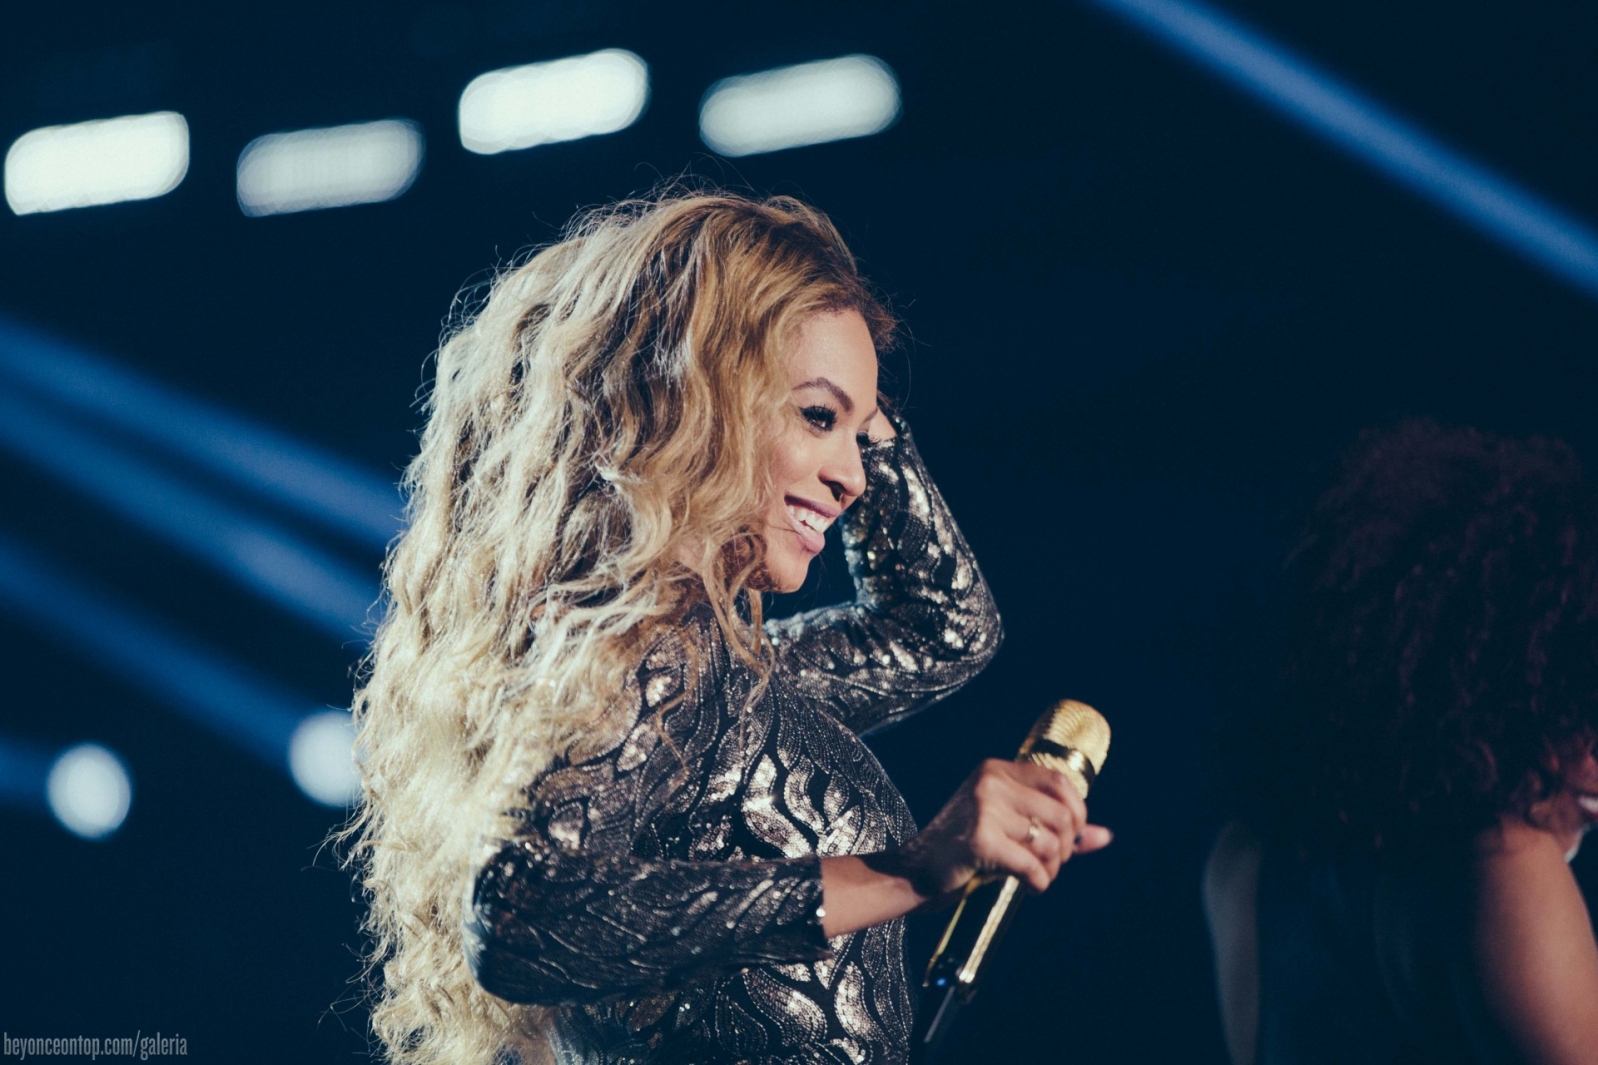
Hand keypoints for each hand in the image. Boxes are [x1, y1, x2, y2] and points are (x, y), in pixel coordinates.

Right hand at [897, 759, 1111, 901]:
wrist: (913, 873)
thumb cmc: (962, 851)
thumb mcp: (1008, 829)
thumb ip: (1055, 829)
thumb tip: (1104, 836)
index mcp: (996, 770)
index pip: (1059, 781)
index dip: (1077, 812)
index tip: (1071, 837)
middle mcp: (990, 782)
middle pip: (1060, 813)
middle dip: (1067, 846)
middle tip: (1052, 863)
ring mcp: (984, 809)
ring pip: (1049, 841)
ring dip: (1052, 868)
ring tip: (1038, 876)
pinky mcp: (981, 840)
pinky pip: (1032, 865)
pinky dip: (1039, 882)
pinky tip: (1029, 887)